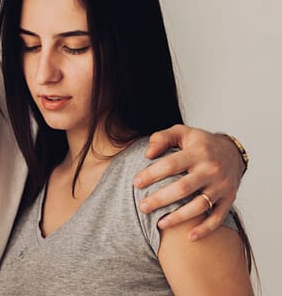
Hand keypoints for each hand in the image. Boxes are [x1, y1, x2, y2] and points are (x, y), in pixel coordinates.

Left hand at [133, 125, 243, 239]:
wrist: (233, 152)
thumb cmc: (200, 143)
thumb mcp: (182, 132)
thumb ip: (162, 138)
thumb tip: (147, 153)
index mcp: (198, 152)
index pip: (171, 164)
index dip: (151, 174)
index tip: (136, 183)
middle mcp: (211, 170)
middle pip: (183, 188)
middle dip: (160, 199)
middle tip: (142, 206)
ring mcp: (222, 186)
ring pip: (199, 206)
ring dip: (178, 217)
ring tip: (158, 223)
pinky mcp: (229, 199)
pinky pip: (218, 217)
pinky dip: (205, 229)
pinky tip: (189, 237)